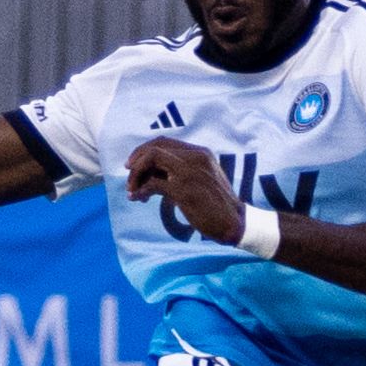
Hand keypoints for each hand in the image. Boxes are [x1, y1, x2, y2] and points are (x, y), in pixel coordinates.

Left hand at [125, 136, 242, 241]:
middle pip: (154, 148)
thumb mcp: (202, 180)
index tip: (133, 165)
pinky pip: (153, 183)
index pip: (164, 142)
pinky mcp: (184, 189)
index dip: (143, 151)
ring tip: (132, 191)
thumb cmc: (217, 205)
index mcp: (200, 153)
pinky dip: (140, 190)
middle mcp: (195, 157)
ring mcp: (189, 172)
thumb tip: (152, 175)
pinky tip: (138, 198)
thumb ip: (181, 172)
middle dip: (136, 161)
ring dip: (136, 175)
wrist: (235, 223)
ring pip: (150, 160)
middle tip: (130, 177)